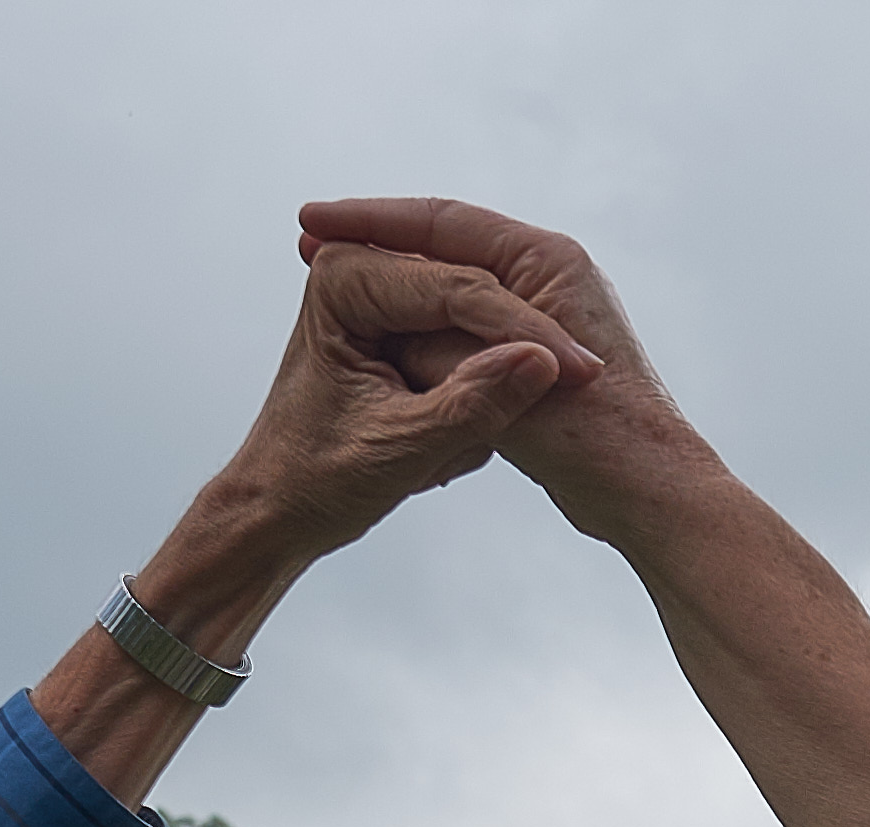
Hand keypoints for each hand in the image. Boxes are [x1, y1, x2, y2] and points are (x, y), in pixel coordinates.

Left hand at [21, 244, 592, 811]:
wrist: (276, 512)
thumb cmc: (316, 483)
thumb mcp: (399, 452)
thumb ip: (472, 404)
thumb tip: (542, 361)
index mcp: (345, 281)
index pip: (459, 289)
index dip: (526, 332)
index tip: (584, 372)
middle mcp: (363, 271)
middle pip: (477, 292)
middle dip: (529, 344)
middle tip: (592, 383)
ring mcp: (386, 297)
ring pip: (480, 320)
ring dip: (510, 370)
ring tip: (531, 425)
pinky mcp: (405, 330)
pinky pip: (470, 344)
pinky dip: (489, 386)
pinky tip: (487, 437)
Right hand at [295, 198, 723, 547]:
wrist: (648, 495)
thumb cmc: (593, 439)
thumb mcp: (494, 384)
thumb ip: (432, 345)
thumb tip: (378, 318)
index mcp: (547, 259)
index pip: (441, 222)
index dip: (369, 220)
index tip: (309, 218)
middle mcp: (551, 274)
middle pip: (444, 248)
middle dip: (377, 246)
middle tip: (307, 242)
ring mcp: (546, 314)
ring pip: (452, 293)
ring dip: (397, 292)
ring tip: (331, 282)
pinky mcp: (537, 358)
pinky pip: (466, 333)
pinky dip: (425, 334)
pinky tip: (382, 342)